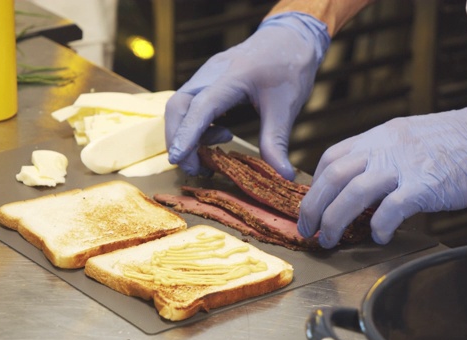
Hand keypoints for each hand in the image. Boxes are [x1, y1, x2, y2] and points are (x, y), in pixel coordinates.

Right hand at [165, 12, 329, 179]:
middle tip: (196, 168)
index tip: (177, 158)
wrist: (289, 37)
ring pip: (179, 107)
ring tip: (211, 155)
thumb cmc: (288, 67)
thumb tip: (283, 175)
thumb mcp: (286, 107)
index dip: (187, 134)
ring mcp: (205, 76)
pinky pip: (189, 106)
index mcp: (232, 77)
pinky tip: (220, 134)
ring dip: (186, 136)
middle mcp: (210, 74)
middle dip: (178, 139)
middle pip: (177, 106)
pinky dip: (195, 127)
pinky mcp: (205, 82)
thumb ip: (277, 142)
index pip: (201, 106)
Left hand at [298, 88, 466, 247]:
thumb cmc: (457, 140)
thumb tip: (362, 188)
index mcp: (378, 137)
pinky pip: (392, 208)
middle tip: (308, 230)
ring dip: (335, 220)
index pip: (332, 158)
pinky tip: (378, 238)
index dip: (315, 185)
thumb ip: (382, 158)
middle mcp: (384, 148)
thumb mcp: (408, 139)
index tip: (312, 205)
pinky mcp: (427, 184)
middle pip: (333, 176)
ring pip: (353, 192)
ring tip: (330, 240)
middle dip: (312, 206)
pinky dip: (379, 226)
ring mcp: (404, 165)